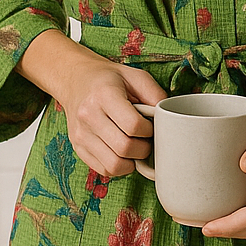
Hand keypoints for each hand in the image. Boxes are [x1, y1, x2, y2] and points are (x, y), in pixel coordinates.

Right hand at [18, 30, 165, 178]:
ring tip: (135, 148)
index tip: (151, 126)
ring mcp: (80, 134)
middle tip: (146, 139)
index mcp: (103, 95)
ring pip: (114, 164)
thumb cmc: (109, 79)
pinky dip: (119, 167)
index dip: (149, 130)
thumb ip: (155, 94)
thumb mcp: (135, 76)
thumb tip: (169, 118)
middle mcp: (88, 116)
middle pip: (124, 147)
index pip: (133, 125)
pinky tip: (123, 153)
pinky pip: (104, 170)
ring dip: (132, 161)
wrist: (76, 81)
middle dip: (143, 148)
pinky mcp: (78, 147)